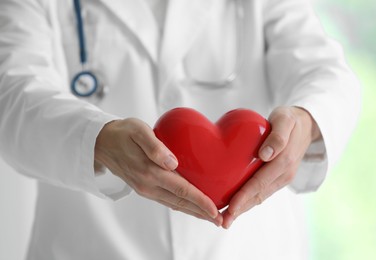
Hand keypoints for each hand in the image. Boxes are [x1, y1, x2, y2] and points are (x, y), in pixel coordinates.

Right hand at [94, 118, 222, 225]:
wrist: (101, 143)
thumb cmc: (122, 133)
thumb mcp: (137, 131)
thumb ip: (154, 146)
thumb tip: (172, 162)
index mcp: (149, 172)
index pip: (181, 190)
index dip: (200, 201)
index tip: (215, 210)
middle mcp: (148, 185)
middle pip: (181, 203)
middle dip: (202, 213)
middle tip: (221, 220)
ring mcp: (145, 189)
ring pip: (174, 204)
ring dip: (193, 212)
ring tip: (211, 217)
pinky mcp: (144, 188)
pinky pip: (167, 200)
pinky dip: (182, 206)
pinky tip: (191, 205)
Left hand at [222, 106, 320, 228]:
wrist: (305, 124)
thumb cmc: (290, 120)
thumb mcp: (285, 120)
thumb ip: (277, 137)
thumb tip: (265, 155)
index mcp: (284, 162)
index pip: (260, 183)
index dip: (244, 197)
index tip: (230, 208)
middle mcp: (284, 174)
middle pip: (258, 195)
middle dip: (240, 210)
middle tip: (223, 222)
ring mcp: (282, 178)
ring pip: (260, 196)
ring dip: (243, 209)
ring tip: (226, 219)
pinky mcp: (278, 178)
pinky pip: (262, 191)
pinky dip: (249, 200)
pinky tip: (236, 205)